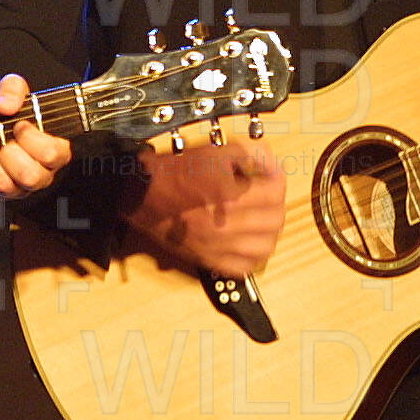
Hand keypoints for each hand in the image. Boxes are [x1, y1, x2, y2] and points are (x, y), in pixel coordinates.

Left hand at [0, 74, 71, 199]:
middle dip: (9, 153)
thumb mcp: (13, 90)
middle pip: (30, 177)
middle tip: (1, 137)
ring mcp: (16, 188)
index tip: (19, 125)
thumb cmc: (7, 111)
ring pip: (3, 186)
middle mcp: (39, 175)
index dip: (32, 138)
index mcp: (54, 152)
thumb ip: (14, 89)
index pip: (52, 155)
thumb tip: (6, 105)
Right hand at [124, 136, 284, 277]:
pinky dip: (253, 257)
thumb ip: (244, 154)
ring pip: (265, 246)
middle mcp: (227, 224)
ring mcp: (219, 245)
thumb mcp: (210, 152)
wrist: (142, 194)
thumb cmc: (171, 174)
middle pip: (274, 220)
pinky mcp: (208, 258)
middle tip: (268, 193)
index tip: (272, 172)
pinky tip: (250, 243)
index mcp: (229, 196)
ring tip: (263, 219)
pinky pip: (243, 267)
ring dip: (270, 231)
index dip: (277, 177)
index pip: (274, 191)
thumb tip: (265, 159)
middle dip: (276, 203)